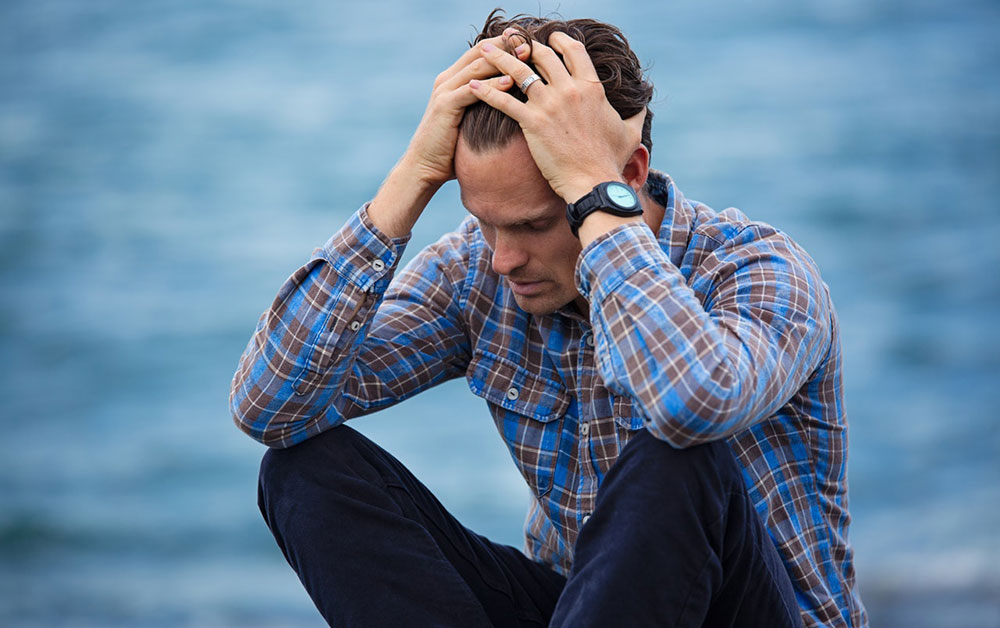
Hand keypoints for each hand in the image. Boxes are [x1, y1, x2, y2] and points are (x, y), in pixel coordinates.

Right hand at [368, 33, 523, 237]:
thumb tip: (515, 102)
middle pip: (481, 51)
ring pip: (477, 66)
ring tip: (526, 56)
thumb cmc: (452, 147)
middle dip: (507, 45)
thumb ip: (486, 105)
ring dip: (503, 60)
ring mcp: (444, 90)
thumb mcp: (472, 120)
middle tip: (531, 42)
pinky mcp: (444, 105)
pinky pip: (471, 90)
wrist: (425, 166)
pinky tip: (511, 83)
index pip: (483, 51)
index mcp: (455, 78)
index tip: (530, 42)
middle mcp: (448, 78)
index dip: (506, 44)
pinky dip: (491, 85)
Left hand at [469, 32, 644, 202]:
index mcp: (592, 87)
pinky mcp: (532, 122)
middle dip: (524, 45)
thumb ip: (636, 114)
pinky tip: (471, 86)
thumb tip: (644, 104)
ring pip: (518, 71)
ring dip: (498, 57)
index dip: (558, 40)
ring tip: (483, 50)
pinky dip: (485, 91)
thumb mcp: (630, 133)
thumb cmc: (610, 161)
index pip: (572, 51)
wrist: (594, 182)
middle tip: (509, 41)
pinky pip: (503, 101)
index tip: (547, 39)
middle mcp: (570, 90)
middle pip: (542, 55)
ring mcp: (550, 104)